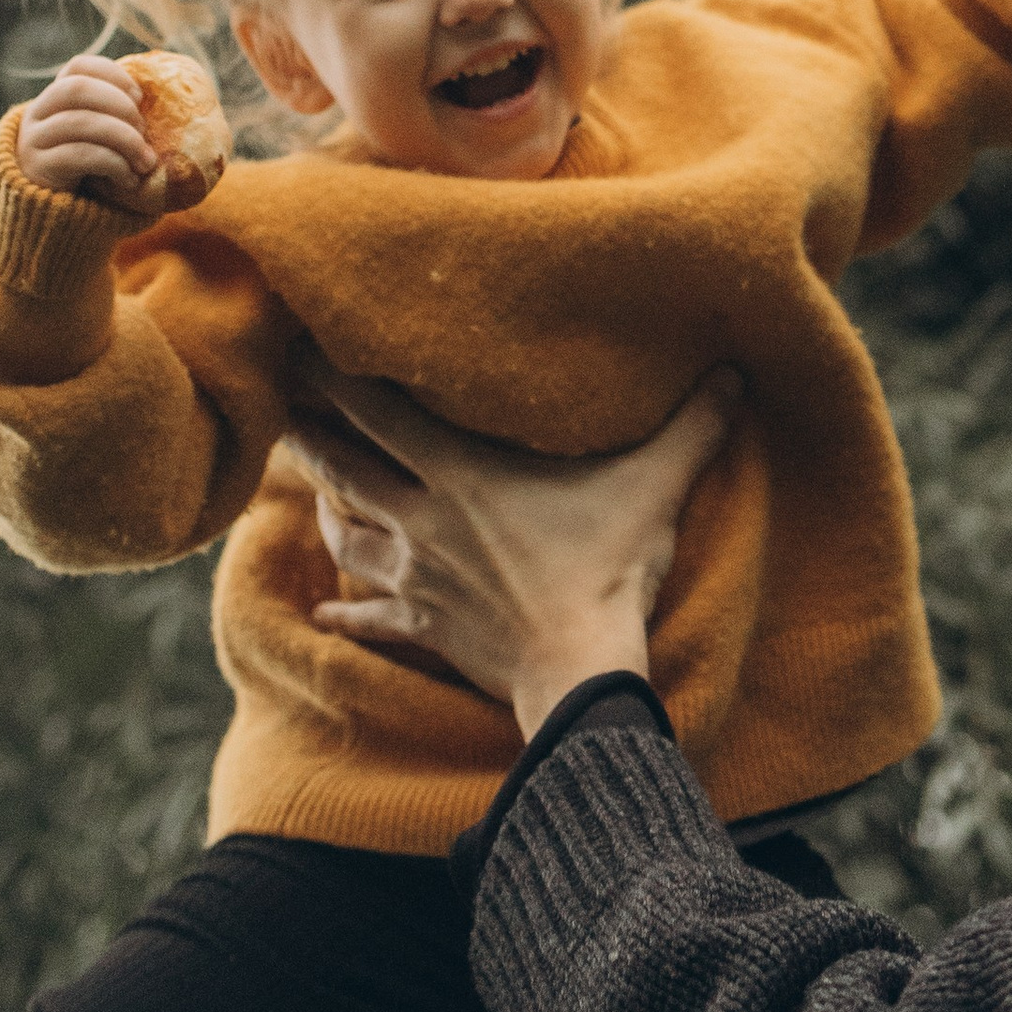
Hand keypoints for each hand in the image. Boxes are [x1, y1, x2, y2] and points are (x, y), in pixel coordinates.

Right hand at [16, 52, 160, 201]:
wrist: (48, 214)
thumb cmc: (84, 170)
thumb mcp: (94, 137)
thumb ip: (112, 117)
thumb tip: (159, 104)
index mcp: (54, 98)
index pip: (78, 67)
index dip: (111, 73)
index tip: (139, 95)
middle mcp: (38, 113)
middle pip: (78, 89)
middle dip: (119, 105)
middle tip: (145, 130)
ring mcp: (34, 140)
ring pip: (81, 122)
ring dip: (124, 139)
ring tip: (146, 162)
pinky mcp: (39, 169)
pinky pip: (80, 155)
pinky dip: (113, 164)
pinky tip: (129, 180)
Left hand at [292, 364, 738, 739]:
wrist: (578, 671)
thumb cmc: (609, 568)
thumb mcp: (655, 484)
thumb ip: (692, 425)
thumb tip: (736, 371)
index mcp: (461, 471)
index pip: (378, 409)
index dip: (332, 373)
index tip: (297, 340)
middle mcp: (423, 517)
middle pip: (343, 464)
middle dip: (305, 428)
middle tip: (274, 397)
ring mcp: (418, 577)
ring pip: (346, 534)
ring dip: (320, 507)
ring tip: (303, 482)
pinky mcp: (426, 627)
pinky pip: (373, 619)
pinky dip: (346, 615)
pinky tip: (324, 615)